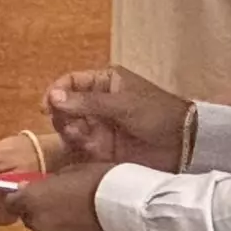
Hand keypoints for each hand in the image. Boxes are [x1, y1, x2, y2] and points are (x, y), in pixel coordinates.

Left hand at [11, 162, 120, 230]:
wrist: (125, 204)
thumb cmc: (97, 179)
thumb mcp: (69, 171)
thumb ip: (47, 183)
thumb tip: (33, 188)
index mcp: (33, 199)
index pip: (12, 203)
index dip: (20, 199)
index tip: (31, 195)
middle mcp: (39, 223)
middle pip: (31, 219)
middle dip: (40, 212)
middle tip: (61, 203)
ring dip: (58, 226)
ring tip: (80, 216)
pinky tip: (90, 228)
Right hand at [45, 67, 187, 170]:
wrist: (184, 144)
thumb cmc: (156, 114)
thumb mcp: (122, 104)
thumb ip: (87, 102)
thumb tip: (53, 97)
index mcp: (104, 82)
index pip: (71, 82)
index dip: (56, 92)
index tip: (47, 107)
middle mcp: (98, 103)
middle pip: (65, 107)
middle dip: (63, 116)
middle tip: (69, 126)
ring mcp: (100, 126)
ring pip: (71, 127)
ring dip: (71, 132)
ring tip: (80, 136)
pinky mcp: (103, 148)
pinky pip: (82, 146)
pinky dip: (80, 147)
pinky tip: (89, 148)